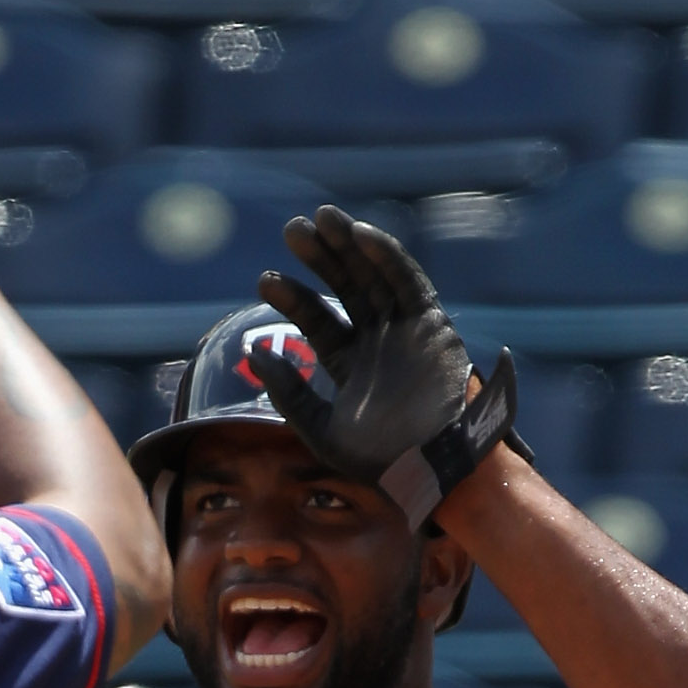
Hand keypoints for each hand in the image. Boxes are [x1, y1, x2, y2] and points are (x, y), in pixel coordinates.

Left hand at [248, 203, 515, 529]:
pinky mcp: (432, 323)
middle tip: (292, 229)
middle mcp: (377, 340)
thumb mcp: (321, 430)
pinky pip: (407, 281)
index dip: (294, 298)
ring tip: (321, 219)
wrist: (429, 468)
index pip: (319, 321)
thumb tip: (256, 353)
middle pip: (346, 288)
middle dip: (320, 258)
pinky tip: (360, 235)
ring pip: (374, 276)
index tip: (265, 279)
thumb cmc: (379, 459)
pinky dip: (385, 257)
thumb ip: (290, 394)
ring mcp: (405, 329)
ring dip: (349, 246)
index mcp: (351, 364)